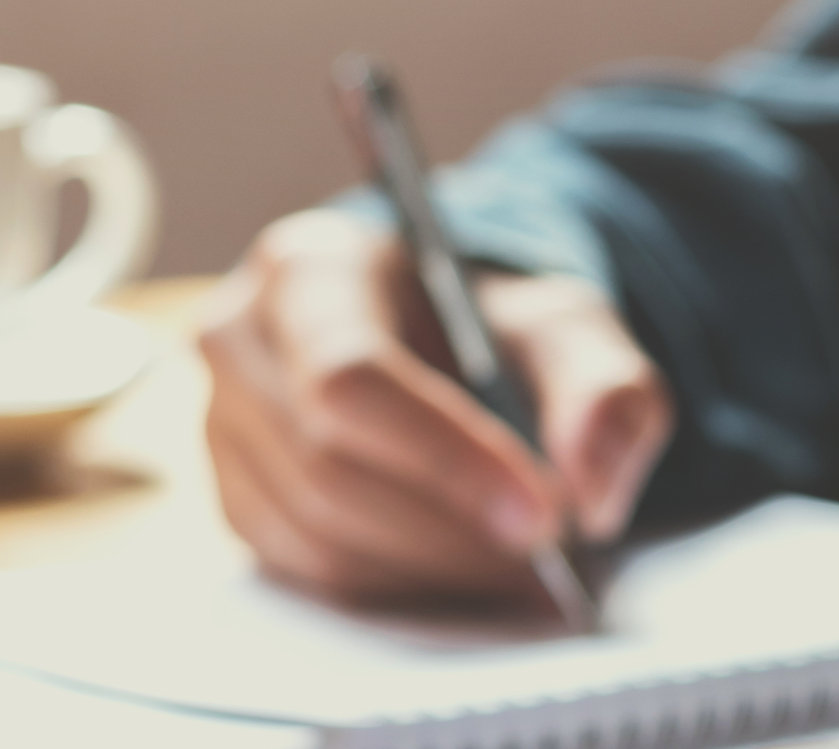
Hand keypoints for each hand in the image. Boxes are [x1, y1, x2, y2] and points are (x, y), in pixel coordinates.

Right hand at [200, 209, 670, 602]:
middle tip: (552, 554)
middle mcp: (240, 339)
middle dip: (453, 525)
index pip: (352, 377)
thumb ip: (605, 387)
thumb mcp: (571, 327)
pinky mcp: (236, 495)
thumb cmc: (497, 323)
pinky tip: (466, 567)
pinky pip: (308, 569)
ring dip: (433, 565)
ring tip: (524, 566)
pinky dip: (399, 583)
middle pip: (331, 467)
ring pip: (319, 531)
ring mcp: (222, 424)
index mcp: (311, 267)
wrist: (450, 335)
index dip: (446, 457)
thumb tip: (594, 488)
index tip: (543, 514)